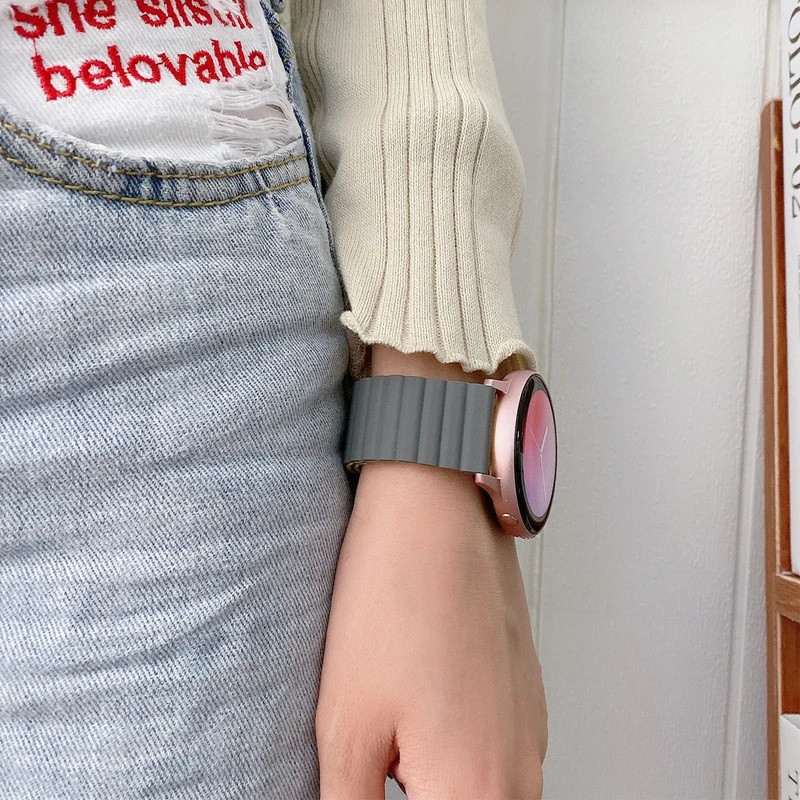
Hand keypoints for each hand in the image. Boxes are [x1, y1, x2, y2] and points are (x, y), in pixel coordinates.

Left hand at [315, 459, 546, 799]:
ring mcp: (531, 728)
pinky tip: (421, 721)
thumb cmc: (396, 598)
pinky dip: (459, 759)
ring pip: (488, 792)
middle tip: (376, 765)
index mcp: (477, 790)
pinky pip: (500, 756)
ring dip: (437, 781)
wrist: (438, 511)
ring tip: (392, 747)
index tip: (367, 782)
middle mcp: (521, 770)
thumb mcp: (347, 724)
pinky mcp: (526, 694)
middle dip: (415, 794)